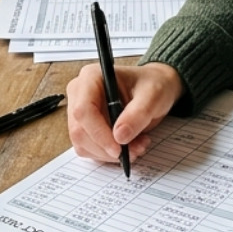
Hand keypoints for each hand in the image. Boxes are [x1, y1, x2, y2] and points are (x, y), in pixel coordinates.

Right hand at [65, 61, 184, 165]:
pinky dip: (108, 154)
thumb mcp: (153, 96)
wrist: (153, 90)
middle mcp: (79, 93)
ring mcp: (79, 112)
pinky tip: (129, 146)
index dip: (99, 133)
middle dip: (107, 147)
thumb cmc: (153, 85)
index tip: (119, 149)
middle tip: (136, 150)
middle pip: (80, 130)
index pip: (83, 110)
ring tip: (137, 146)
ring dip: (109, 154)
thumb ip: (138, 114)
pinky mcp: (84, 128)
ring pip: (82, 144)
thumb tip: (119, 136)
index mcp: (91, 77)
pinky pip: (88, 149)